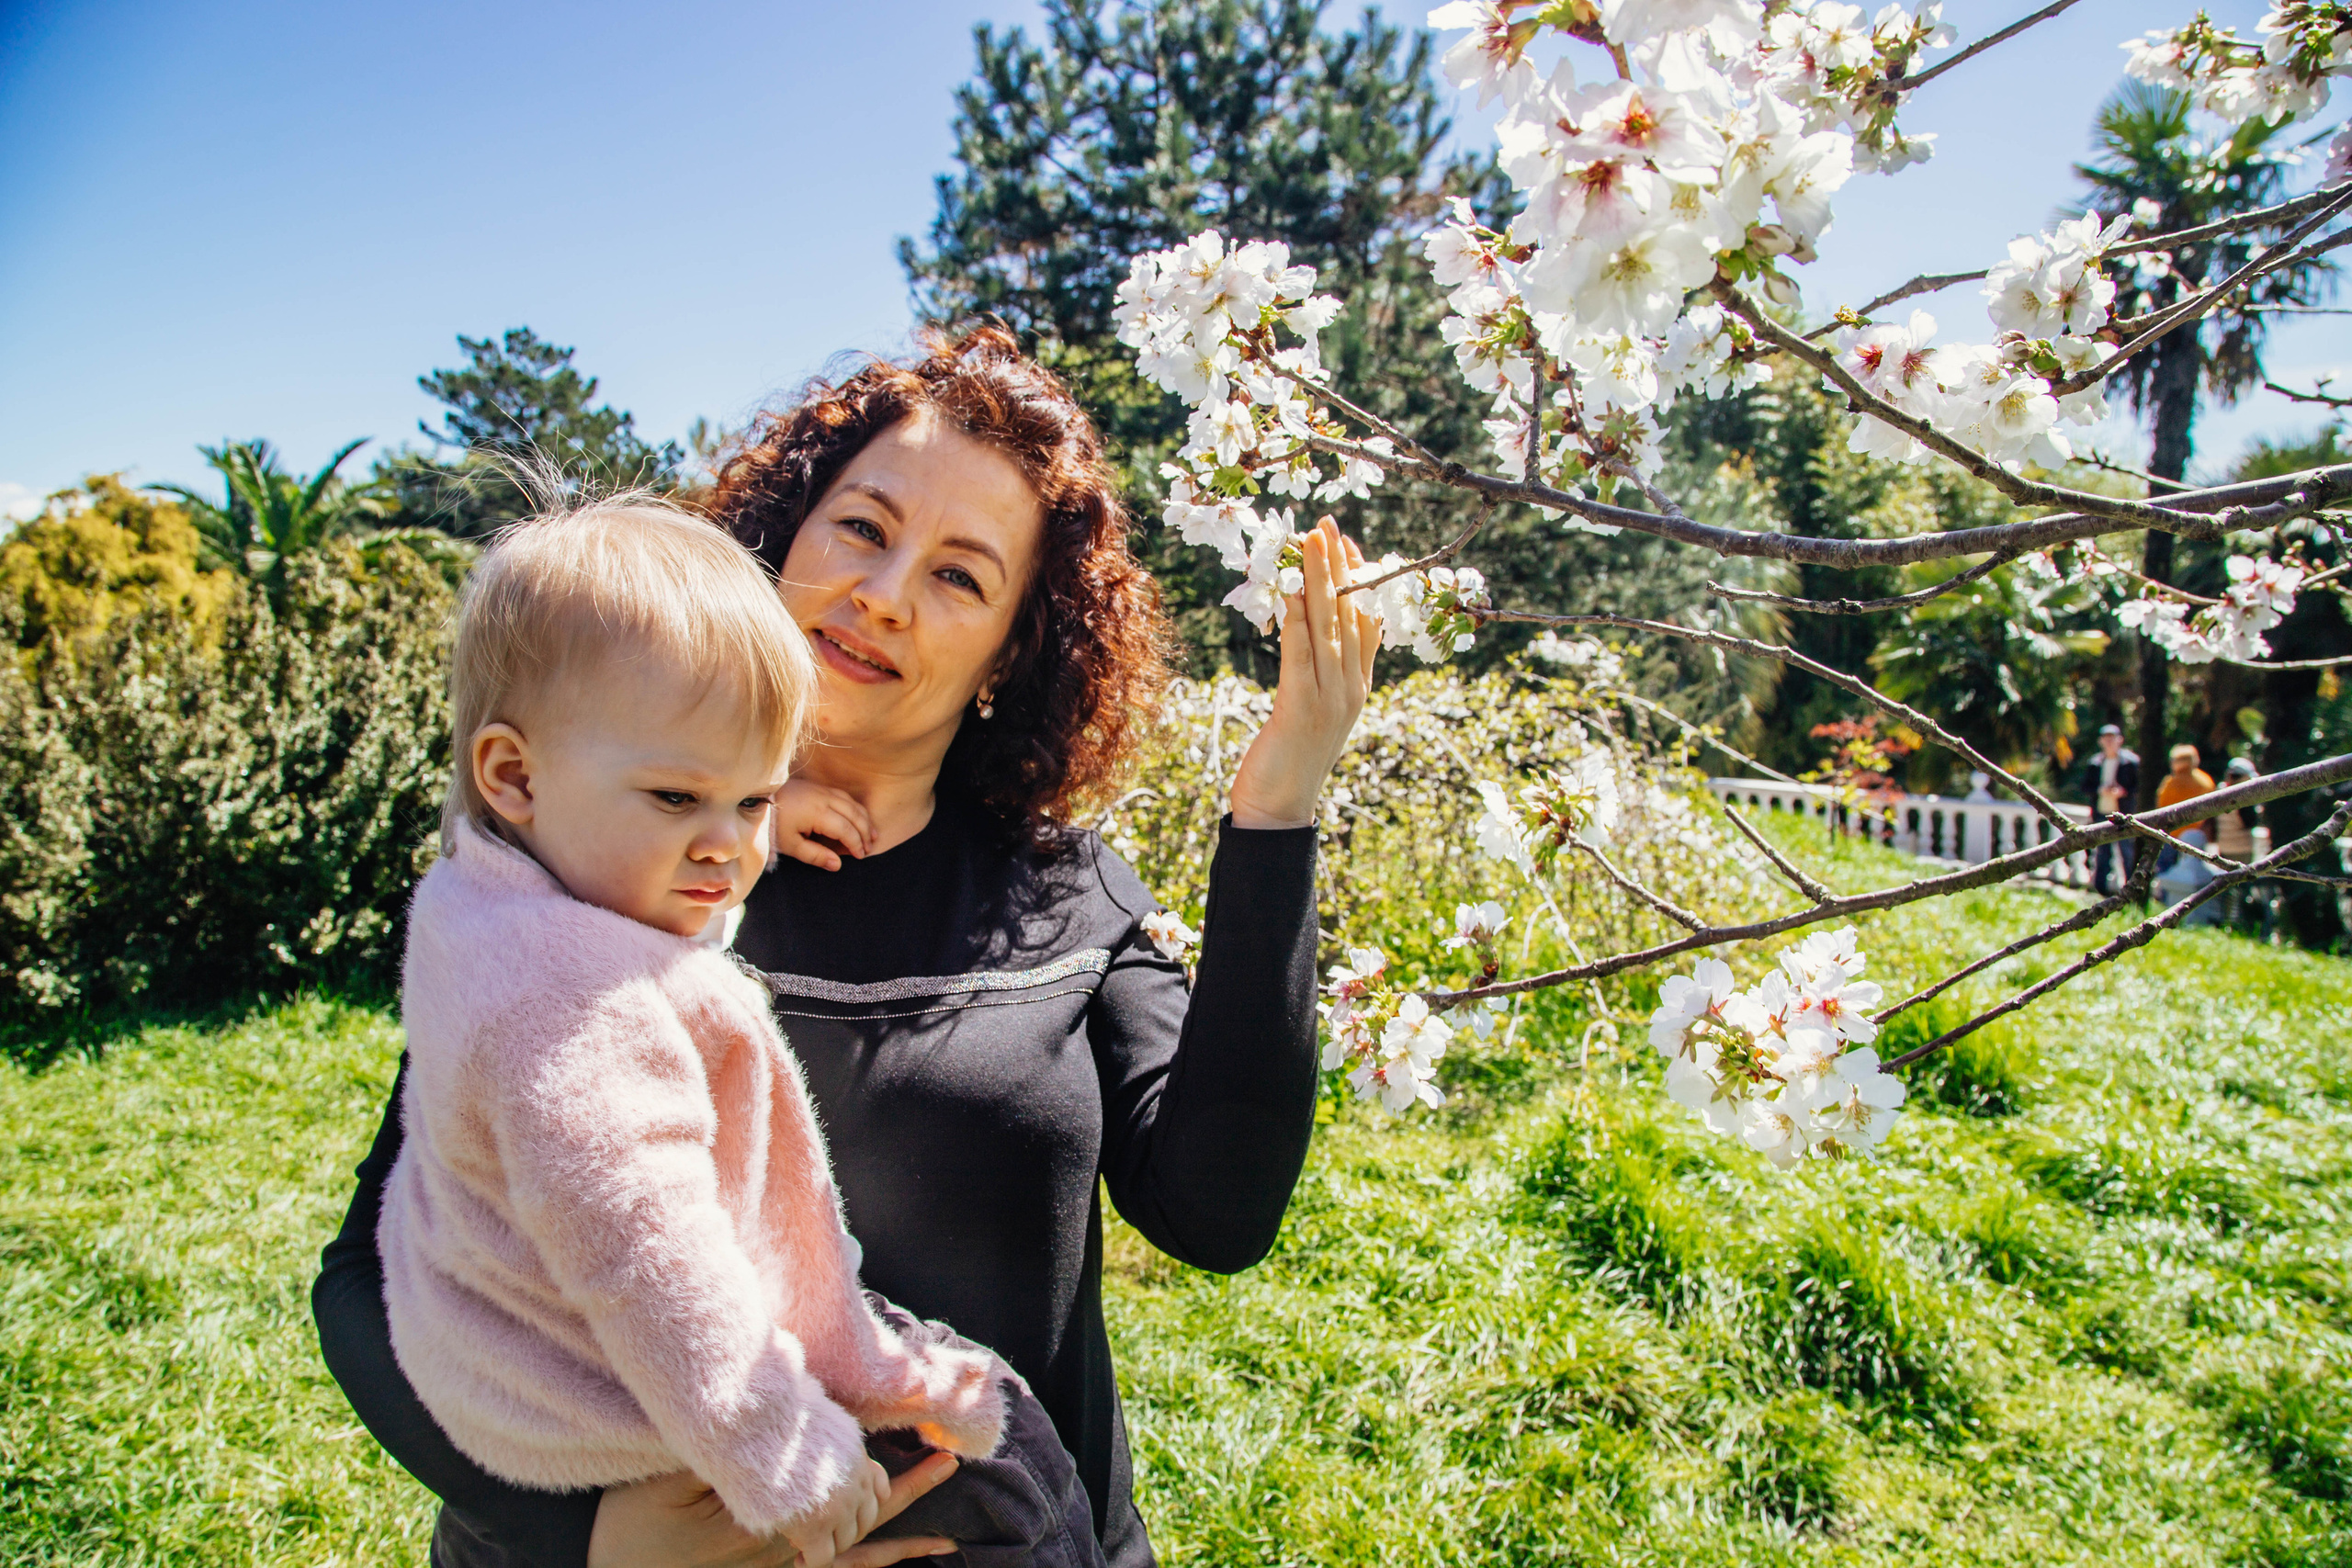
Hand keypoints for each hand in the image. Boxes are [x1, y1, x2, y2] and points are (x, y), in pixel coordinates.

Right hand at [586, 1455, 959, 1567]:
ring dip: (904, 1515)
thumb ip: (721, 1446)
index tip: (883, 1430)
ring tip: (946, 1488)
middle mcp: (786, 1546)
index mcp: (768, 1513)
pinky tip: (930, 1548)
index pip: (836, 1480)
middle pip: (859, 1509)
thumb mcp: (665, 1477)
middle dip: (901, 1484)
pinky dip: (887, 1559)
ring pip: (861, 1541)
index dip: (863, 1457)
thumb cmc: (632, 1524)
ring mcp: (784, 1564)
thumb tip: (763, 1406)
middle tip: (947, 1458)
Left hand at [772, 778, 876, 871]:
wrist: (756, 799)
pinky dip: (855, 808)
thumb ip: (816, 855)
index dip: (856, 844)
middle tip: (870, 847)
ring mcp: (822, 790)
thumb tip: (838, 865)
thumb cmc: (773, 824)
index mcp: (818, 813)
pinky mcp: (818, 787)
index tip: (861, 856)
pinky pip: (844, 796)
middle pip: (854, 814)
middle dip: (865, 832)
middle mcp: (824, 798)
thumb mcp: (791, 845)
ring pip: (852, 803)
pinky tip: (858, 816)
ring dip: (864, 818)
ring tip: (872, 833)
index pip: (846, 829)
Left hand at [1228, 515, 1378, 829]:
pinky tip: (1287, 590)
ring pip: (1328, 625)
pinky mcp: (1301, 707)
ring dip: (1317, 579)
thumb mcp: (1314, 710)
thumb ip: (1319, 672)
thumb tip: (1308, 631)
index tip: (1345, 544)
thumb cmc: (1289, 760)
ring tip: (1310, 541)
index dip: (1356, 580)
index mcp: (1357, 686)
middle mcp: (1351, 687)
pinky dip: (1295, 618)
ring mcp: (1331, 697)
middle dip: (1337, 566)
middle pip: (1348, 614)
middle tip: (1326, 525)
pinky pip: (1301, 652)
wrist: (1281, 810)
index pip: (1365, 620)